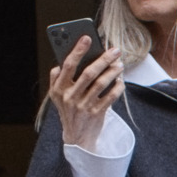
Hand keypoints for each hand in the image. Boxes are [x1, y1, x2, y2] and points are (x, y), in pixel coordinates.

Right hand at [46, 36, 121, 150]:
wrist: (77, 138)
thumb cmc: (69, 112)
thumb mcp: (56, 97)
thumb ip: (55, 80)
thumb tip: (59, 65)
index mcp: (59, 89)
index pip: (68, 65)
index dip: (78, 50)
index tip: (87, 38)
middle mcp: (70, 97)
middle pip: (88, 73)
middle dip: (103, 59)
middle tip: (115, 50)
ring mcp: (84, 106)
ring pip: (101, 84)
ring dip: (113, 72)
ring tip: (120, 64)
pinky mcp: (96, 114)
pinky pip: (110, 97)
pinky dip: (117, 88)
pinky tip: (121, 81)